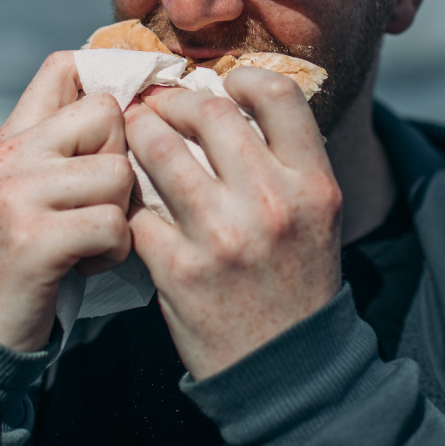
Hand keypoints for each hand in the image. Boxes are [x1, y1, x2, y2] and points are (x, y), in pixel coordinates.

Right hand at [0, 52, 134, 350]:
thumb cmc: (24, 250)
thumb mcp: (30, 186)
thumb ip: (66, 145)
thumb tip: (135, 101)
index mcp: (12, 135)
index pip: (63, 67)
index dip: (108, 80)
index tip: (125, 121)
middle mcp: (10, 155)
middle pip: (108, 114)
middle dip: (121, 161)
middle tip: (97, 203)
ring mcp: (17, 194)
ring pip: (118, 173)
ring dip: (121, 215)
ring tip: (90, 238)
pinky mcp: (33, 239)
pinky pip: (113, 225)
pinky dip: (114, 252)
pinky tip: (87, 264)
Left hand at [125, 67, 342, 378]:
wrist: (286, 366)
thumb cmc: (297, 277)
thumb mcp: (317, 213)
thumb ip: (285, 158)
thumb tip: (228, 97)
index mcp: (313, 184)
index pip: (277, 93)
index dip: (240, 78)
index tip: (220, 87)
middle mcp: (271, 204)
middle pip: (207, 111)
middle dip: (173, 102)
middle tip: (158, 108)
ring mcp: (222, 237)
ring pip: (158, 149)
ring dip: (138, 134)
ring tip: (133, 136)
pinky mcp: (178, 270)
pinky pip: (136, 208)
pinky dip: (126, 196)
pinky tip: (127, 194)